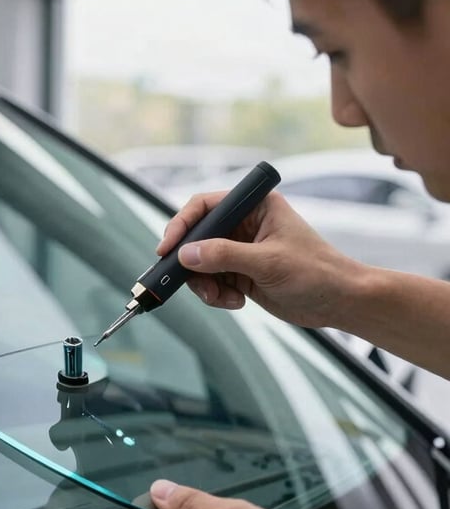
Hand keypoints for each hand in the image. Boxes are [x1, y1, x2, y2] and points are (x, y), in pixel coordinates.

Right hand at [157, 190, 362, 328]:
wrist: (340, 302)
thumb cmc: (316, 272)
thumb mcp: (268, 262)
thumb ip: (224, 256)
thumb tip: (185, 255)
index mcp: (255, 206)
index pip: (205, 207)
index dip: (182, 225)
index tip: (167, 249)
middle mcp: (245, 224)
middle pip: (197, 237)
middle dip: (191, 263)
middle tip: (188, 282)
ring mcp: (240, 250)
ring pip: (200, 263)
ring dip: (204, 284)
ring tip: (222, 298)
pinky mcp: (241, 273)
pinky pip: (212, 281)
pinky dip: (216, 295)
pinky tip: (236, 302)